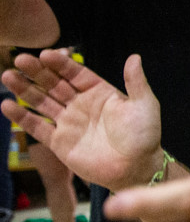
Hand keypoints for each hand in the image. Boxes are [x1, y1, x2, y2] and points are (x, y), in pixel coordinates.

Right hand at [1, 51, 161, 189]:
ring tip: (7, 76)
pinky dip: (22, 117)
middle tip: (20, 58)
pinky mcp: (59, 142)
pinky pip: (37, 127)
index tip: (46, 53)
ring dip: (24, 89)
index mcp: (100, 92)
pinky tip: (6, 105)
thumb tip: (134, 57)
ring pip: (42, 102)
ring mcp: (69, 123)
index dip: (61, 63)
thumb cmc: (144, 136)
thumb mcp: (144, 105)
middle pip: (54, 84)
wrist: (136, 168)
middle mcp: (81, 104)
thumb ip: (136, 82)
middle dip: (37, 71)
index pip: (75, 73)